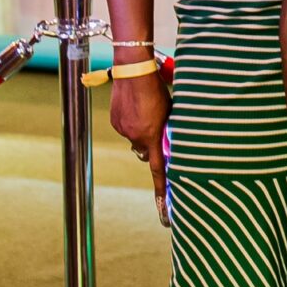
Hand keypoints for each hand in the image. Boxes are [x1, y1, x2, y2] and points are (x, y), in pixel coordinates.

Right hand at [110, 71, 171, 224]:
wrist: (134, 70)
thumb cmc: (158, 88)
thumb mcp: (171, 111)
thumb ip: (168, 131)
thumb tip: (168, 144)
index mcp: (152, 137)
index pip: (159, 172)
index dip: (161, 194)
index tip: (165, 216)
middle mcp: (136, 137)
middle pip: (146, 152)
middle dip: (151, 146)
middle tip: (156, 127)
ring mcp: (124, 129)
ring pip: (136, 139)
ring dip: (142, 130)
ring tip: (147, 109)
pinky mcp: (115, 121)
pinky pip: (126, 128)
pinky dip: (132, 121)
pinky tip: (137, 105)